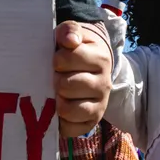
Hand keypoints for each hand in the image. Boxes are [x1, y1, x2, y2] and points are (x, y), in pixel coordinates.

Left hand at [55, 21, 111, 137]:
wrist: (89, 64)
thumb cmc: (74, 49)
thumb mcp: (71, 33)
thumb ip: (70, 30)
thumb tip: (70, 41)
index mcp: (100, 58)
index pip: (67, 59)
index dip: (57, 59)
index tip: (57, 59)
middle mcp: (104, 83)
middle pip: (66, 86)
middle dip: (55, 80)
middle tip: (57, 77)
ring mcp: (100, 104)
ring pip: (69, 109)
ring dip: (57, 101)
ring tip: (58, 93)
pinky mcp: (92, 122)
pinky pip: (72, 129)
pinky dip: (61, 122)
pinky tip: (59, 110)